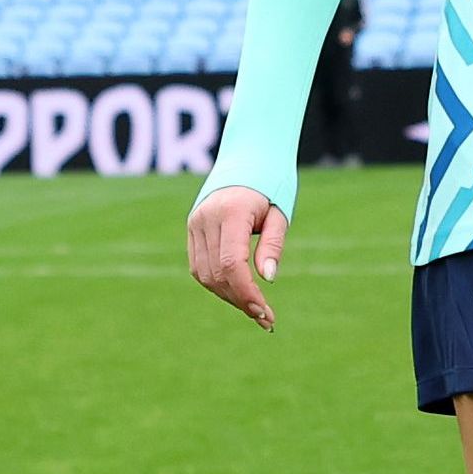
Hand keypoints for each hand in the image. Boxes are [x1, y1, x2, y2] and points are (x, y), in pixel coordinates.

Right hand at [189, 185, 287, 327]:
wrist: (247, 155)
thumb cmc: (271, 183)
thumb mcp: (280, 212)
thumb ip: (273, 245)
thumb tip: (267, 279)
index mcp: (231, 212)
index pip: (232, 264)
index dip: (247, 293)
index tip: (265, 313)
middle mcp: (206, 218)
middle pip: (217, 274)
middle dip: (241, 300)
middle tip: (266, 318)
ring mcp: (195, 223)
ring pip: (204, 274)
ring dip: (228, 295)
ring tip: (254, 308)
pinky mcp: (192, 227)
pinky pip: (199, 265)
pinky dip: (217, 283)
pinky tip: (238, 292)